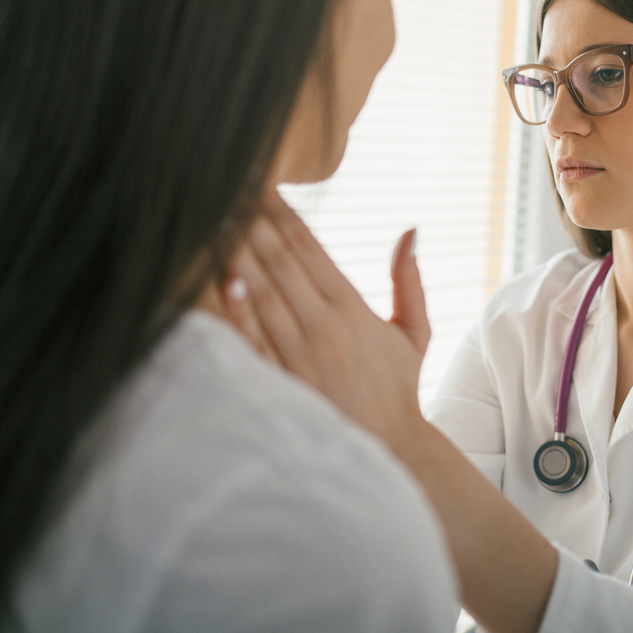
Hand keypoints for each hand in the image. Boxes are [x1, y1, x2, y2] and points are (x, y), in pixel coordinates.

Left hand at [222, 190, 429, 447]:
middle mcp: (323, 326)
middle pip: (280, 262)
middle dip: (253, 222)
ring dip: (238, 253)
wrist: (388, 446)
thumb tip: (411, 231)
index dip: (284, 213)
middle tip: (228, 187)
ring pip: (261, 293)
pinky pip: (251, 339)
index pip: (310, 249)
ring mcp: (298, 354)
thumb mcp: (415, 331)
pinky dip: (236, 310)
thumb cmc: (398, 387)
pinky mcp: (280, 381)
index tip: (264, 185)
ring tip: (217, 219)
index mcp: (352, 309)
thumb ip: (409, 279)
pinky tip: (220, 280)